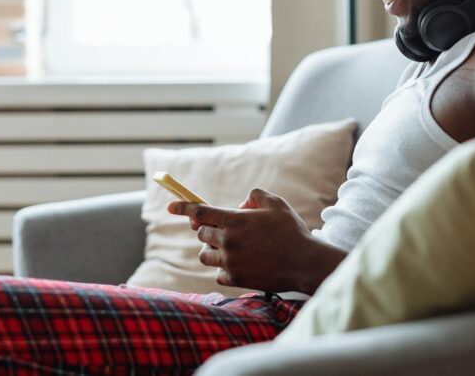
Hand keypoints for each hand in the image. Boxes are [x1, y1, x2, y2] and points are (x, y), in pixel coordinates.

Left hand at [168, 188, 345, 293]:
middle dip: (208, 229)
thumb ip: (254, 196)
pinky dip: (224, 267)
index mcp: (234, 220)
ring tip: (229, 246)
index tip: (170, 207)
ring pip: (205, 254)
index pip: (199, 212)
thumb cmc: (291, 231)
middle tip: (224, 228)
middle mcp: (227, 241)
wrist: (304, 263)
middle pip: (202, 233)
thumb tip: (241, 204)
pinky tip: (239, 263)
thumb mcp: (275, 203)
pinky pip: (218, 272)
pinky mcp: (235, 279)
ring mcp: (230, 262)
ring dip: (212, 249)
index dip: (183, 207)